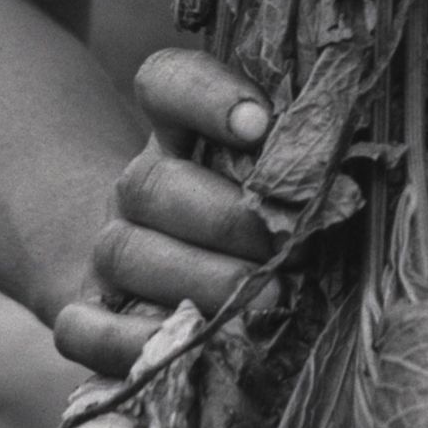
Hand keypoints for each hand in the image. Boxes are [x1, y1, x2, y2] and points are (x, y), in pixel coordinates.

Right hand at [51, 48, 275, 377]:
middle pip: (151, 183)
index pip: (168, 83)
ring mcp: (108, 251)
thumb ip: (297, 165)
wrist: (155, 270)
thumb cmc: (250, 216)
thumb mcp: (272, 176)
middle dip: (225, 218)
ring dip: (199, 279)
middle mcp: (136, 187)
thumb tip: (343, 184)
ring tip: (267, 299)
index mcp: (176, 132)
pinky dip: (128, 342)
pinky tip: (190, 344)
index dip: (208, 96)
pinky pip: (84, 328)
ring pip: (125, 252)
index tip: (261, 123)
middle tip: (284, 247)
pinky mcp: (87, 314)